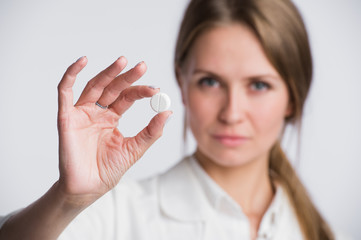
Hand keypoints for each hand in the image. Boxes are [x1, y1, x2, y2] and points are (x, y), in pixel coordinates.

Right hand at [56, 56, 170, 203]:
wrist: (88, 188)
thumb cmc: (108, 170)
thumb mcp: (134, 148)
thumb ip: (151, 132)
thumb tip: (168, 112)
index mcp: (112, 118)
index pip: (127, 97)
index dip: (140, 91)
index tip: (156, 91)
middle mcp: (97, 112)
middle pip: (112, 88)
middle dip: (127, 76)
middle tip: (142, 66)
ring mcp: (81, 113)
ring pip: (93, 86)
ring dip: (107, 73)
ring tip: (122, 61)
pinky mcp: (66, 118)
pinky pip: (65, 92)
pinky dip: (71, 75)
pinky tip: (82, 62)